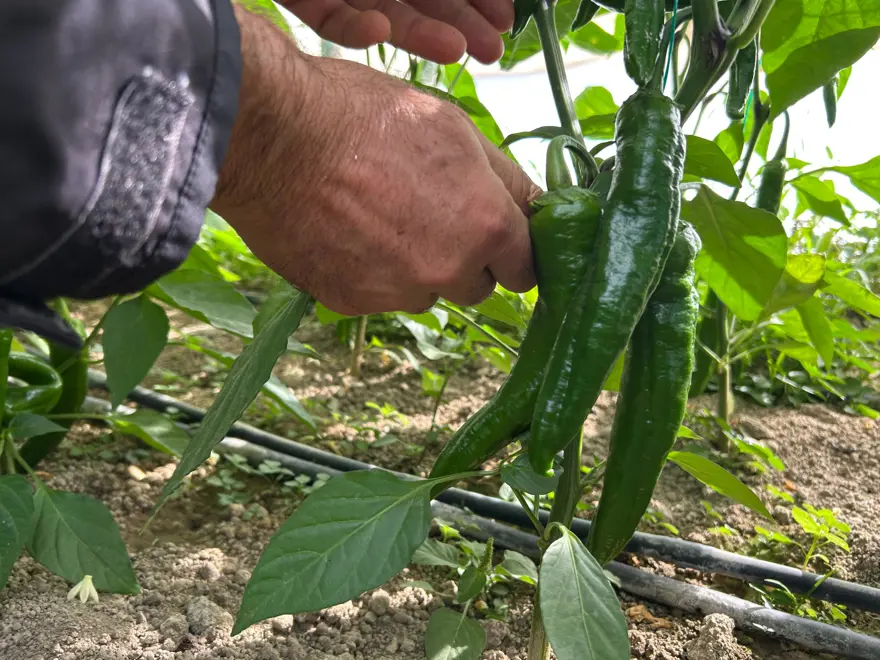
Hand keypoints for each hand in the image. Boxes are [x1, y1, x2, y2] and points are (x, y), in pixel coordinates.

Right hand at [212, 8, 538, 315]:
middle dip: (466, 258)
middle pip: (478, 285)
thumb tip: (537, 207)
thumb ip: (503, 177)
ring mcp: (398, 293)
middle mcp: (448, 271)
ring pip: (427, 290)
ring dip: (418, 266)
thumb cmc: (362, 117)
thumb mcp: (450, 125)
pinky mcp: (353, 303)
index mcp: (485, 225)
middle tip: (430, 213)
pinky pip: (381, 295)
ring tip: (379, 216)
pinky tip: (348, 231)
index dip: (514, 250)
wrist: (271, 137)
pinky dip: (373, 272)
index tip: (500, 237)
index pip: (526, 268)